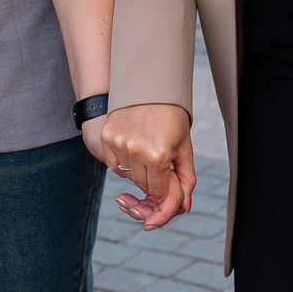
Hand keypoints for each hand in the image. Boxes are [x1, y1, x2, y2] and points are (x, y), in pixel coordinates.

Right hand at [100, 103, 195, 230]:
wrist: (150, 85)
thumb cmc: (172, 116)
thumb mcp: (185, 146)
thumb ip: (185, 179)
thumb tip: (182, 206)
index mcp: (158, 155)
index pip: (158, 193)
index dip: (165, 193)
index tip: (168, 186)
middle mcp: (136, 151)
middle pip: (143, 186)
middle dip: (154, 181)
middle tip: (161, 164)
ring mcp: (119, 144)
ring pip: (129, 177)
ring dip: (140, 171)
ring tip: (149, 150)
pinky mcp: (107, 137)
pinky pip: (115, 165)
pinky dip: (125, 163)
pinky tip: (135, 147)